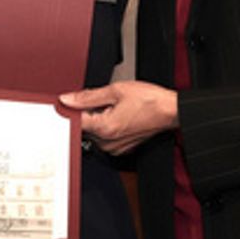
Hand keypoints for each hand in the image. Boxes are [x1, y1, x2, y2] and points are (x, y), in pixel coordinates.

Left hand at [59, 80, 178, 154]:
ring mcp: (115, 147)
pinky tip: (118, 115)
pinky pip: (105, 136)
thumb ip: (88, 96)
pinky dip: (107, 125)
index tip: (70, 101)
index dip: (71, 108)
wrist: (170, 111)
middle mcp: (108, 142)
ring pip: (94, 131)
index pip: (75, 121)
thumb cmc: (150, 101)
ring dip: (98, 118)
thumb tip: (68, 99)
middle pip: (85, 126)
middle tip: (103, 99)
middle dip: (88, 111)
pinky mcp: (121, 148)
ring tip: (114, 107)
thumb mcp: (116, 90)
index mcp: (105, 128)